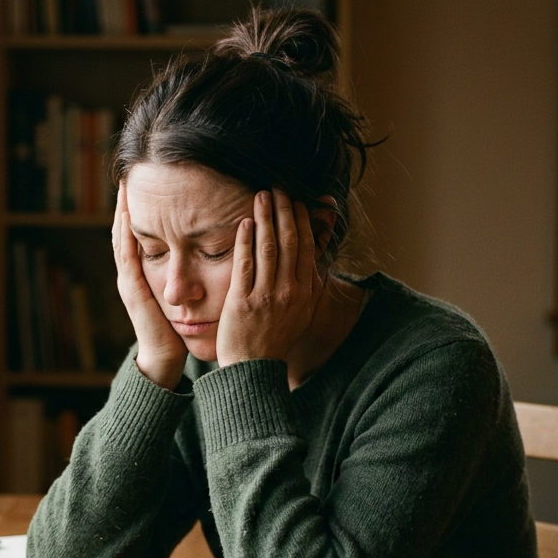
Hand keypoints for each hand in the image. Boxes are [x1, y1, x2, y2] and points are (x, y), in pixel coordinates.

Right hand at [112, 182, 187, 388]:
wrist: (164, 357)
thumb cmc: (177, 329)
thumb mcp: (183, 293)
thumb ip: (188, 273)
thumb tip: (205, 252)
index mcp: (146, 272)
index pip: (141, 233)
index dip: (141, 209)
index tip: (147, 184)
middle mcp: (133, 273)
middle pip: (127, 230)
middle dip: (127, 203)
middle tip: (130, 174)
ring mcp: (129, 280)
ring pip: (122, 238)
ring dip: (121, 211)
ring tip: (124, 185)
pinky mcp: (132, 288)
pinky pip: (126, 255)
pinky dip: (124, 233)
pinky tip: (125, 215)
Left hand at [215, 188, 320, 367]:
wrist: (252, 370)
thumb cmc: (272, 340)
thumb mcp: (299, 313)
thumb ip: (306, 285)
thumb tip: (314, 257)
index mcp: (305, 293)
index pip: (306, 248)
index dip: (302, 221)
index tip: (297, 200)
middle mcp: (289, 292)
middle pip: (290, 242)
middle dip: (285, 211)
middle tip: (279, 188)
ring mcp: (266, 297)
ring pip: (269, 249)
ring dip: (266, 218)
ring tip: (261, 195)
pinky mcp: (243, 302)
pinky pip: (246, 265)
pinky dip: (246, 241)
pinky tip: (245, 223)